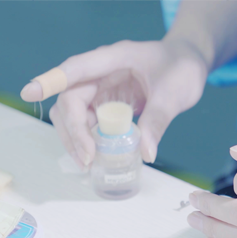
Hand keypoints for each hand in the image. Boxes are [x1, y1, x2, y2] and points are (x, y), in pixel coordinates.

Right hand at [20, 39, 207, 166]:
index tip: (30, 94)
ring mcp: (104, 89)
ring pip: (77, 114)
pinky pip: (92, 122)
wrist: (188, 64)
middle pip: (71, 99)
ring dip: (77, 138)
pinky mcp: (110, 104)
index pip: (76, 69)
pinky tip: (97, 155)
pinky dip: (91, 139)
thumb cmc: (182, 69)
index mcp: (114, 59)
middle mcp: (102, 74)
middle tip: (87, 159)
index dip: (51, 81)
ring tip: (89, 162)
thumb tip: (146, 154)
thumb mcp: (174, 94)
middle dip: (73, 130)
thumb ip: (158, 120)